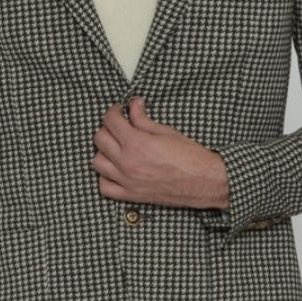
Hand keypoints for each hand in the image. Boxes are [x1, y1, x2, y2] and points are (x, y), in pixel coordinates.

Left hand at [92, 96, 229, 209]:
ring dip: (104, 152)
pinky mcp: (131, 195)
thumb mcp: (165, 131)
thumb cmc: (190, 156)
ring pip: (97, 162)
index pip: (110, 121)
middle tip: (119, 127)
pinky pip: (104, 187)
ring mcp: (127, 181)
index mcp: (137, 143)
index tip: (120, 111)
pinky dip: (105, 177)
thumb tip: (134, 105)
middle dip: (108, 128)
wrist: (204, 181)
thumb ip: (143, 119)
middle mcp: (128, 163)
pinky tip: (115, 170)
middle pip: (99, 139)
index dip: (114, 111)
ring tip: (116, 148)